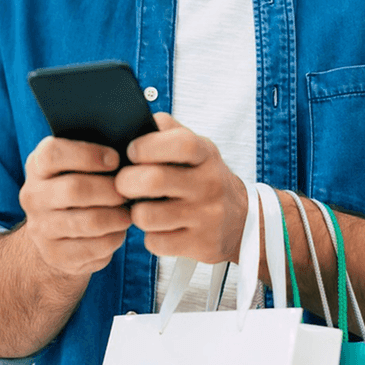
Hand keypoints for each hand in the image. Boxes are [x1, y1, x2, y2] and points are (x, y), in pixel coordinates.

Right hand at [19, 137, 131, 277]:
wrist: (55, 234)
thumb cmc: (79, 186)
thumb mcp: (77, 166)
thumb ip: (94, 154)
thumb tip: (129, 154)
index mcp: (37, 166)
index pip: (53, 154)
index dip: (88, 154)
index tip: (116, 159)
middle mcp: (32, 196)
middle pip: (74, 189)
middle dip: (110, 189)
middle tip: (128, 191)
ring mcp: (40, 228)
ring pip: (88, 222)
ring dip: (116, 216)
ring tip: (129, 212)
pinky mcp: (55, 255)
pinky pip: (93, 248)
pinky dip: (114, 238)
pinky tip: (118, 231)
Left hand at [114, 114, 248, 263]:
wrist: (242, 221)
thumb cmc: (206, 179)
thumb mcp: (197, 149)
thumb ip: (169, 131)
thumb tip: (138, 119)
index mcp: (206, 155)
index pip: (179, 143)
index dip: (147, 145)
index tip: (131, 151)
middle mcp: (209, 185)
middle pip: (153, 180)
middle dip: (126, 181)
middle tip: (122, 183)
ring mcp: (206, 217)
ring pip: (147, 215)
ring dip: (135, 212)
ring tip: (141, 207)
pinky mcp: (199, 245)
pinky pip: (155, 242)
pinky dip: (149, 236)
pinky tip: (158, 228)